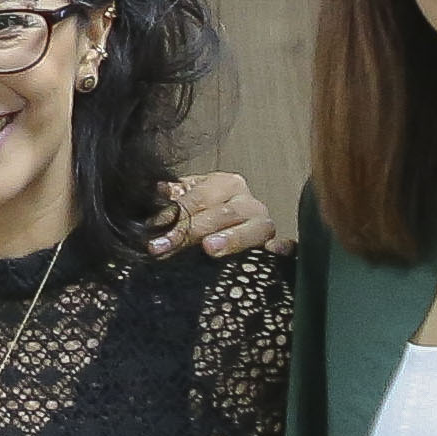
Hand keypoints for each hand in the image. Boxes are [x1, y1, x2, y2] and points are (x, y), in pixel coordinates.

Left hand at [151, 172, 277, 257]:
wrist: (234, 227)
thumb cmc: (207, 215)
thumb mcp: (190, 202)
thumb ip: (174, 198)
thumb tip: (158, 190)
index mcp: (226, 184)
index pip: (198, 198)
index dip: (173, 214)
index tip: (152, 231)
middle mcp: (248, 201)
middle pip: (220, 214)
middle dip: (189, 231)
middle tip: (163, 247)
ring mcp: (265, 224)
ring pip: (252, 228)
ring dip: (231, 238)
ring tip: (209, 248)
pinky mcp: (277, 245)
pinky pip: (283, 246)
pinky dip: (281, 248)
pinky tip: (275, 251)